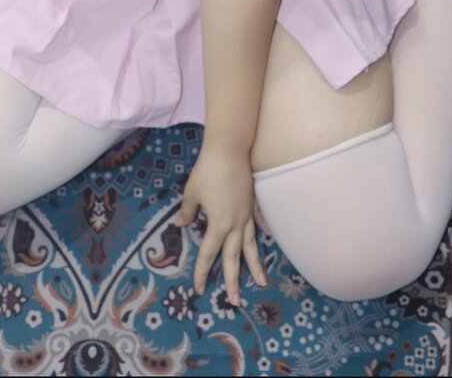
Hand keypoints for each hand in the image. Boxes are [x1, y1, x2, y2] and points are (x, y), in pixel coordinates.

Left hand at [177, 144, 267, 305]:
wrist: (229, 150)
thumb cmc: (207, 171)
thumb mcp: (191, 192)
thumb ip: (187, 211)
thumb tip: (181, 224)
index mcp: (218, 224)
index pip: (208, 253)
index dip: (202, 272)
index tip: (199, 288)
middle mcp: (235, 224)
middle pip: (234, 257)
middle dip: (233, 280)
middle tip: (235, 301)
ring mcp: (247, 214)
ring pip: (251, 245)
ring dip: (255, 265)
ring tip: (262, 282)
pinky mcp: (253, 203)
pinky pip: (259, 221)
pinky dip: (264, 231)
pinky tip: (270, 240)